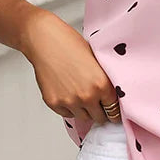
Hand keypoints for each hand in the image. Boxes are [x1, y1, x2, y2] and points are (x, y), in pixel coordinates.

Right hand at [20, 9, 120, 125]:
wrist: (45, 40)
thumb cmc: (70, 44)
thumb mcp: (97, 61)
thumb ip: (103, 80)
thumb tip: (110, 94)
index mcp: (102, 84)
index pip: (115, 110)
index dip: (114, 110)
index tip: (112, 110)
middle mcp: (87, 96)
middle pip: (99, 117)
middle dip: (100, 111)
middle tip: (97, 104)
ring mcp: (70, 102)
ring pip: (83, 118)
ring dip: (84, 110)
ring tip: (81, 96)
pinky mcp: (54, 103)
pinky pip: (67, 114)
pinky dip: (69, 107)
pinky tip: (68, 93)